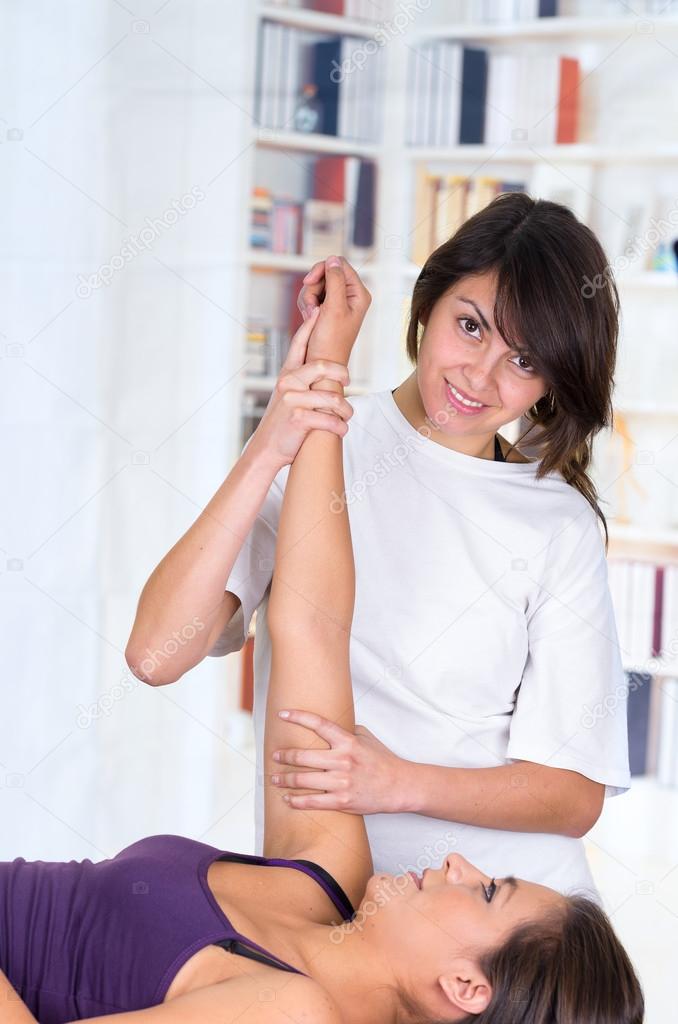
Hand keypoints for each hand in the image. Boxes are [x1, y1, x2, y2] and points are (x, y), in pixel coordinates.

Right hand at [248, 308, 353, 470]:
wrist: (267, 448)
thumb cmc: (283, 422)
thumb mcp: (287, 395)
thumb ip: (301, 379)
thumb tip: (321, 366)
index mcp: (287, 374)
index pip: (299, 343)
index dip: (310, 325)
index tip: (319, 310)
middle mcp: (288, 382)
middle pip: (323, 366)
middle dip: (342, 374)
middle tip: (347, 382)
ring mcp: (292, 400)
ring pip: (333, 398)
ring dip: (346, 411)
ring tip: (347, 416)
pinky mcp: (298, 418)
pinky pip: (329, 420)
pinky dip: (340, 428)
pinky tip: (341, 430)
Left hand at [270, 709, 406, 813]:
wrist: (399, 786)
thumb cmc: (382, 760)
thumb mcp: (366, 738)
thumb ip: (346, 731)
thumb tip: (326, 726)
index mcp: (348, 741)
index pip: (318, 724)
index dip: (298, 717)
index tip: (282, 715)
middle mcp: (342, 760)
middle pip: (303, 756)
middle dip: (284, 755)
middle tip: (275, 755)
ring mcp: (341, 782)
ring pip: (302, 779)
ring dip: (284, 779)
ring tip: (274, 778)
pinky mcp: (342, 801)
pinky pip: (312, 802)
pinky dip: (296, 801)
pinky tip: (287, 799)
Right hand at [299, 256, 370, 367]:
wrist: (321, 363)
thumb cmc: (331, 342)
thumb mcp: (334, 308)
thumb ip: (335, 281)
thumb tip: (333, 259)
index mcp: (358, 294)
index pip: (340, 265)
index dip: (322, 270)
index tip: (309, 282)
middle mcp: (350, 296)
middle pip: (326, 273)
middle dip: (313, 288)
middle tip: (311, 307)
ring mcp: (337, 302)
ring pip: (316, 285)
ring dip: (308, 298)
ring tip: (310, 316)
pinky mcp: (326, 309)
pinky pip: (312, 296)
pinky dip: (306, 305)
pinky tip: (309, 318)